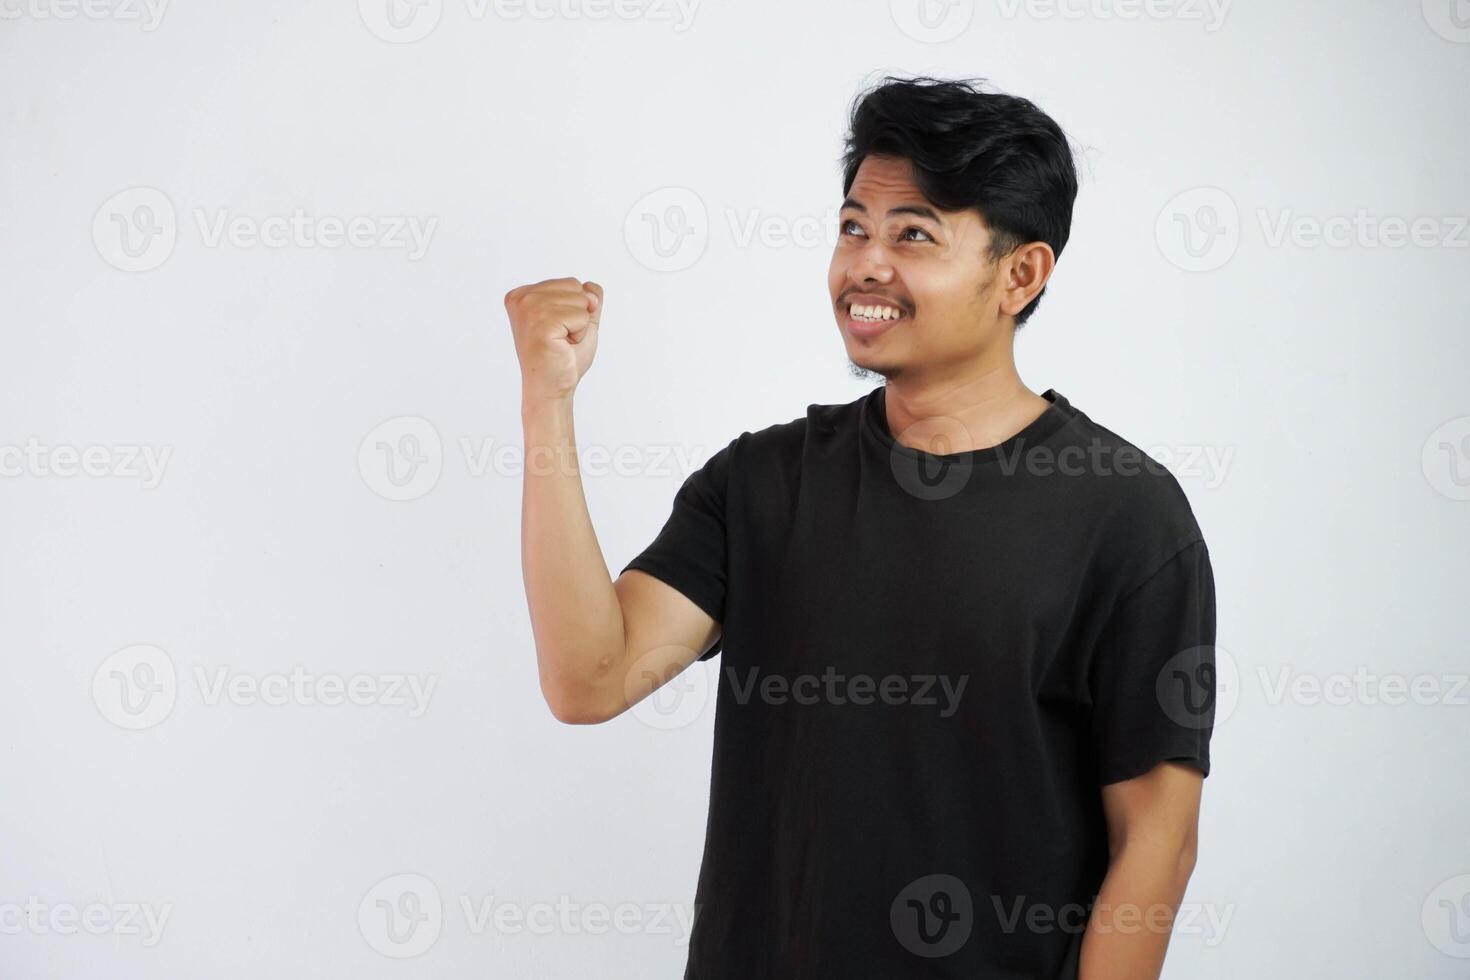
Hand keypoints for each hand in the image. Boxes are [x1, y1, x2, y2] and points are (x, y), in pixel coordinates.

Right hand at [504, 276, 603, 403]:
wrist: (552, 387)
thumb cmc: (563, 357)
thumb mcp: (580, 320)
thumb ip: (587, 299)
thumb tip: (591, 286)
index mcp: (523, 294)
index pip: (571, 283)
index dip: (575, 310)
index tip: (557, 330)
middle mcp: (521, 298)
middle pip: (575, 286)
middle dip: (579, 315)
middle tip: (561, 338)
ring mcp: (529, 309)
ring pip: (581, 300)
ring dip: (579, 326)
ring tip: (561, 342)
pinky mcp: (541, 323)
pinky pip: (581, 316)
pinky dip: (580, 334)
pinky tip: (562, 346)